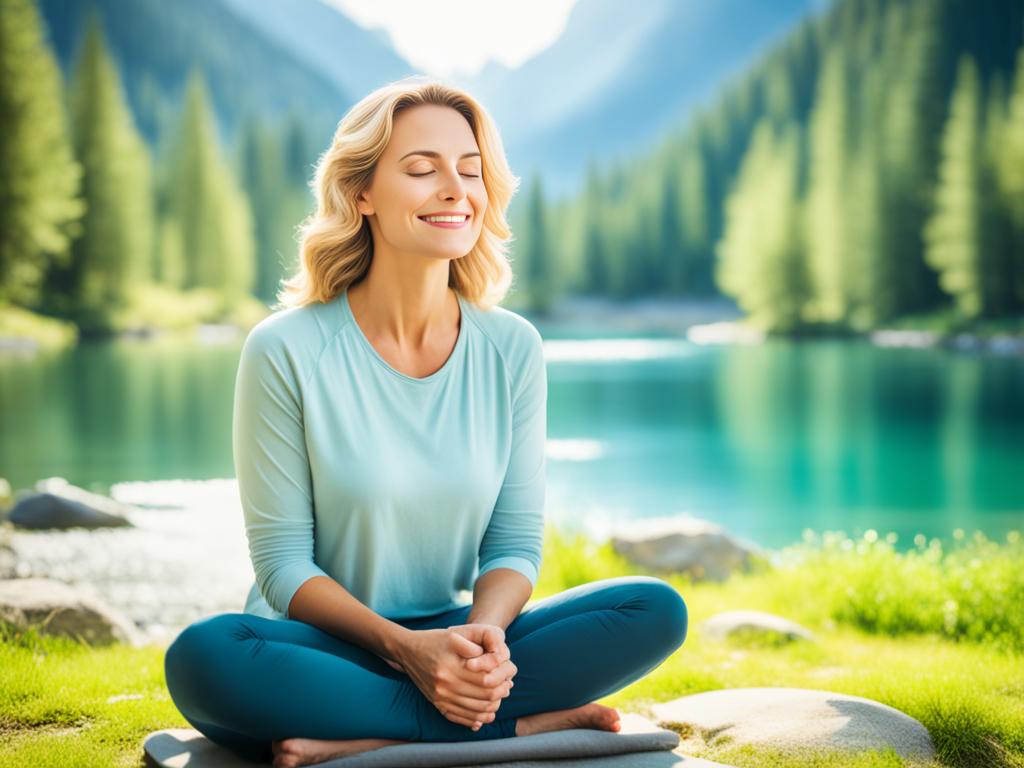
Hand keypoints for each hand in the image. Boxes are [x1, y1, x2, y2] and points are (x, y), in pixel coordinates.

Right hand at [395, 625, 516, 728]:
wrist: (407, 651)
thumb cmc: (434, 640)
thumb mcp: (455, 635)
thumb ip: (474, 646)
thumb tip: (495, 660)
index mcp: (452, 666)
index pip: (486, 680)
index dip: (501, 678)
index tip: (509, 675)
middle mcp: (445, 685)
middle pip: (483, 697)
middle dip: (500, 693)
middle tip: (508, 687)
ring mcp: (440, 697)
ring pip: (474, 710)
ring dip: (491, 707)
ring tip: (499, 699)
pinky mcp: (436, 704)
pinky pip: (459, 718)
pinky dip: (475, 719)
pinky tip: (484, 715)